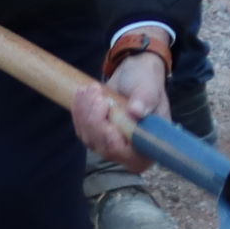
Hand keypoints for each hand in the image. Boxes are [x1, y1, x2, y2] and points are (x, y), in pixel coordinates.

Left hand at [74, 51, 166, 168]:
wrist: (134, 75)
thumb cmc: (147, 82)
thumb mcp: (150, 88)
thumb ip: (145, 100)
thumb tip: (136, 112)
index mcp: (149, 145)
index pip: (128, 154)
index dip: (112, 138)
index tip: (106, 114)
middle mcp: (130, 152)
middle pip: (104, 147)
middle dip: (95, 119)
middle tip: (97, 93)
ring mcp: (111, 146)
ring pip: (90, 139)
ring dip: (86, 112)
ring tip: (93, 89)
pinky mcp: (97, 137)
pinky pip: (82, 131)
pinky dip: (79, 111)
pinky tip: (82, 93)